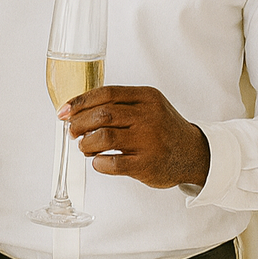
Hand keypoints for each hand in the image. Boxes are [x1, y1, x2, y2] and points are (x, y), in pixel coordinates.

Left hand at [63, 85, 210, 189]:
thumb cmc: (162, 129)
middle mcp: (148, 116)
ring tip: (86, 147)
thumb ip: (120, 104)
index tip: (64, 111)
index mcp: (147, 97)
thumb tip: (78, 111)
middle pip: (103, 114)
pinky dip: (98, 163)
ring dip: (87, 143)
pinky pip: (112, 164)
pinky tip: (99, 161)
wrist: (192, 153)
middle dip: (79, 123)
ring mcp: (148, 141)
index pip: (106, 93)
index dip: (80, 101)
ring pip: (104, 137)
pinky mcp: (146, 165)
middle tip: (72, 131)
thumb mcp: (148, 106)